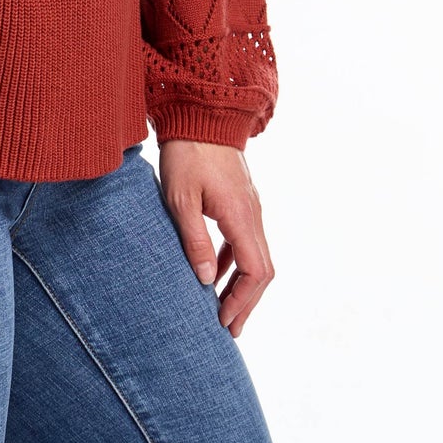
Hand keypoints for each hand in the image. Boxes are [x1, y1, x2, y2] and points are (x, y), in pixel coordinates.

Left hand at [157, 139, 272, 338]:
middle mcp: (253, 214)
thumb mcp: (180, 198)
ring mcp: (250, 207)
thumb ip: (194, 239)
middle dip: (246, 302)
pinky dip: (236, 263)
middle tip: (228, 328)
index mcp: (241, 216)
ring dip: (243, 285)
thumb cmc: (186, 153)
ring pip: (257, 256)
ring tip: (224, 310)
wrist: (201, 114)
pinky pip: (246, 240)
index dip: (242, 300)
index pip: (255, 271)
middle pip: (262, 270)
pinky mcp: (241, 201)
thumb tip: (206, 280)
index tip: (223, 320)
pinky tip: (218, 273)